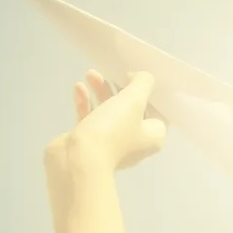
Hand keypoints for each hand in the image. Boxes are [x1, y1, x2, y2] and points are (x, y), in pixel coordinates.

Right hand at [46, 71, 166, 176]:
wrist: (76, 161)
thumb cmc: (112, 130)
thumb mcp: (134, 100)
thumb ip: (142, 83)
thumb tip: (138, 78)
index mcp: (153, 136)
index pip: (156, 109)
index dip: (148, 91)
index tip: (136, 76)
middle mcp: (135, 141)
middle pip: (131, 108)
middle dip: (119, 87)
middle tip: (109, 72)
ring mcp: (110, 143)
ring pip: (108, 111)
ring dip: (100, 91)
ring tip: (91, 74)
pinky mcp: (88, 143)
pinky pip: (90, 118)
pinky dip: (86, 102)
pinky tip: (78, 88)